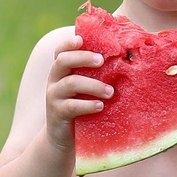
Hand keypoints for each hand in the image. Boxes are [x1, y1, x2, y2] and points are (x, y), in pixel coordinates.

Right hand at [44, 35, 110, 149]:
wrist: (63, 138)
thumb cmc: (80, 107)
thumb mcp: (84, 89)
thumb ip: (95, 75)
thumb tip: (123, 59)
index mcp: (61, 70)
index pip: (60, 51)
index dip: (68, 43)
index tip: (82, 39)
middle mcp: (54, 80)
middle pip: (63, 61)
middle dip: (83, 58)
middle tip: (102, 60)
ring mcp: (54, 96)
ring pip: (70, 83)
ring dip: (93, 85)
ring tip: (110, 92)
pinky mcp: (57, 113)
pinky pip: (71, 106)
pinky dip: (88, 105)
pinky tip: (100, 106)